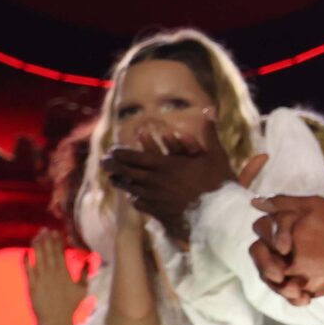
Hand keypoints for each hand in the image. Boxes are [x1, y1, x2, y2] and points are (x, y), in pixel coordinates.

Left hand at [25, 229, 85, 324]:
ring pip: (38, 259)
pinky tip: (26, 253)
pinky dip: (27, 261)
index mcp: (65, 273)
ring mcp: (41, 279)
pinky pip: (28, 271)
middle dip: (47, 240)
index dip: (58, 241)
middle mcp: (52, 273)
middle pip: (49, 253)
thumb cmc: (71, 305)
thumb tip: (86, 260)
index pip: (60, 253)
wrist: (56, 320)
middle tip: (45, 229)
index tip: (57, 232)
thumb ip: (84, 273)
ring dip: (37, 247)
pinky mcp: (32, 286)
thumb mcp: (82, 289)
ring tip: (36, 236)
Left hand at [102, 111, 235, 239]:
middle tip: (104, 162)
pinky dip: (134, 198)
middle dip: (113, 166)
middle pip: (127, 173)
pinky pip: (140, 203)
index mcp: (166, 166)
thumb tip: (208, 109)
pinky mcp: (159, 212)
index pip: (135, 158)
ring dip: (120, 182)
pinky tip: (133, 196)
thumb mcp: (216, 154)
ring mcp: (155, 198)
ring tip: (113, 178)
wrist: (219, 215)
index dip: (120, 154)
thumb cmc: (218, 183)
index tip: (111, 151)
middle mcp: (155, 182)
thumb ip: (208, 132)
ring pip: (131, 189)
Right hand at [250, 194, 323, 302]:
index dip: (274, 234)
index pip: (268, 223)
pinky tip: (306, 299)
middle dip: (264, 263)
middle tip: (280, 275)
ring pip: (268, 272)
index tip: (286, 248)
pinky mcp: (297, 278)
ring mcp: (288, 260)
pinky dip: (292, 297)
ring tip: (296, 291)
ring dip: (276, 285)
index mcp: (292, 216)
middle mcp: (283, 238)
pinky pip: (285, 290)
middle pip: (258, 249)